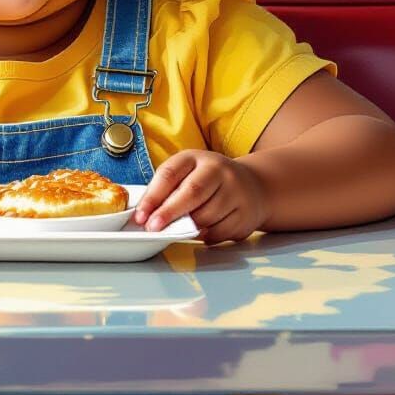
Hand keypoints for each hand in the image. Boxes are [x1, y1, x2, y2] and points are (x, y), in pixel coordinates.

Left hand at [134, 150, 268, 243]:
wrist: (253, 185)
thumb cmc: (208, 181)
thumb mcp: (186, 173)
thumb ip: (166, 189)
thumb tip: (144, 214)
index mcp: (195, 158)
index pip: (170, 174)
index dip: (153, 197)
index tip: (140, 215)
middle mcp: (218, 170)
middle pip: (191, 193)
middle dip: (169, 213)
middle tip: (153, 228)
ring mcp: (235, 191)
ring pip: (206, 216)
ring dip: (188, 227)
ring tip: (178, 230)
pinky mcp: (246, 213)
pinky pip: (220, 232)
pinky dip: (206, 236)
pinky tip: (202, 232)